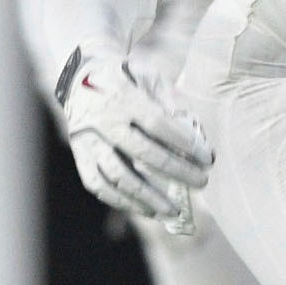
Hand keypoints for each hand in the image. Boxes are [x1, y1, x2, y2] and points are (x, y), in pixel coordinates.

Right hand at [56, 48, 213, 223]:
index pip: (159, 125)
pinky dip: (120, 200)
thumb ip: (172, 105)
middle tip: (201, 182)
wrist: (80, 74)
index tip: (208, 159)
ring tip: (172, 210)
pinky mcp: (78, 153)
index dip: (185, 144)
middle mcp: (103, 121)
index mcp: (124, 98)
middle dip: (176, 171)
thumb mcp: (151, 78)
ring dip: (147, 197)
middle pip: (143, 153)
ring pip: (117, 175)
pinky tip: (144, 209)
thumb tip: (196, 139)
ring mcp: (87, 140)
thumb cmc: (127, 77)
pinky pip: (96, 183)